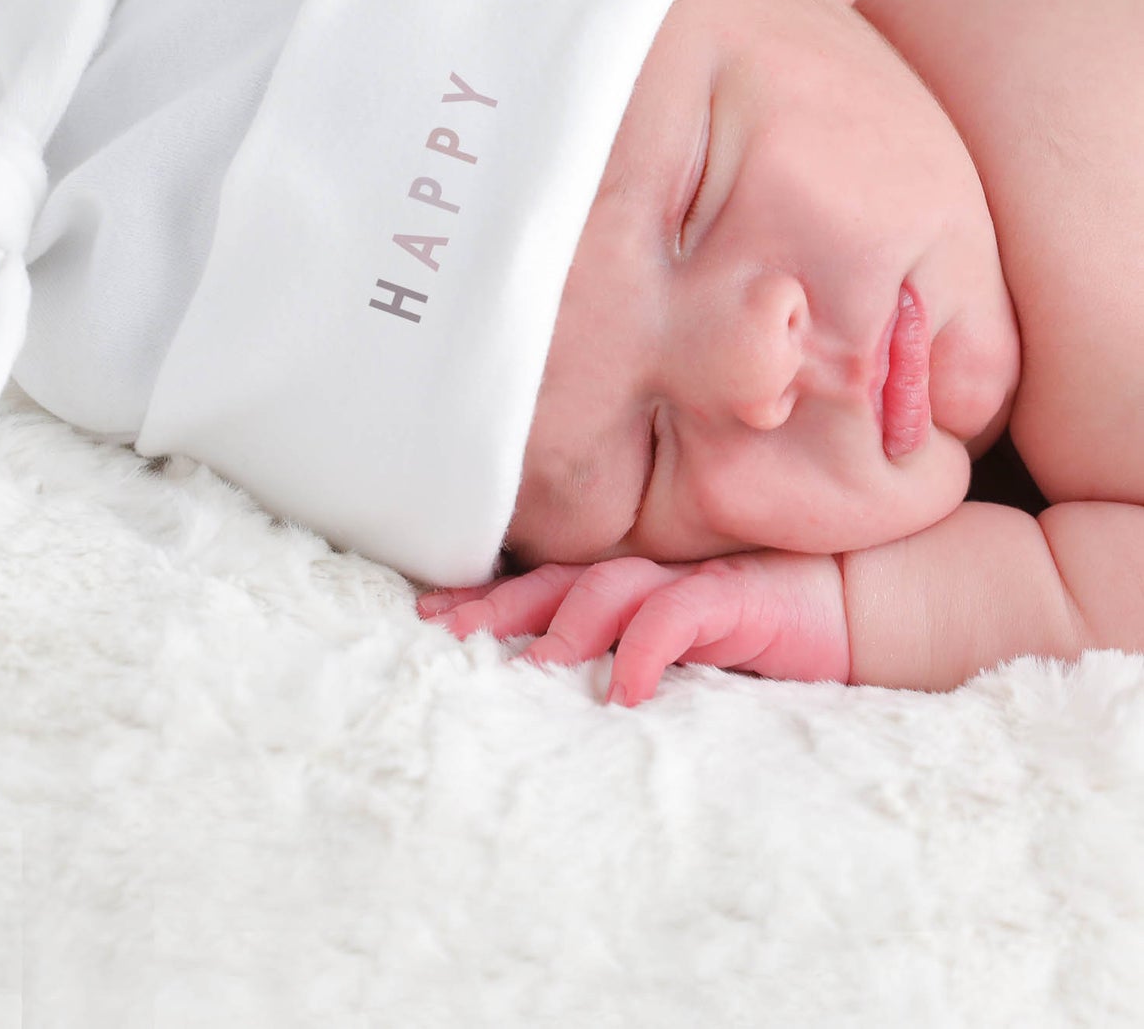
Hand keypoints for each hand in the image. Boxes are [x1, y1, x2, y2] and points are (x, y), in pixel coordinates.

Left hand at [417, 550, 849, 704]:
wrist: (844, 609)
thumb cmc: (749, 637)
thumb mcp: (673, 655)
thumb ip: (619, 661)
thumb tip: (547, 697)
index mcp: (621, 587)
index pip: (538, 586)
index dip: (483, 599)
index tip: (428, 619)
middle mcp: (641, 576)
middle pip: (551, 581)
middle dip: (495, 607)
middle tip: (447, 635)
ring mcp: (683, 582)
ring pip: (604, 589)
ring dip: (562, 628)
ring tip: (527, 671)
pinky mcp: (730, 598)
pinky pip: (676, 615)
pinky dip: (644, 649)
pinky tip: (624, 689)